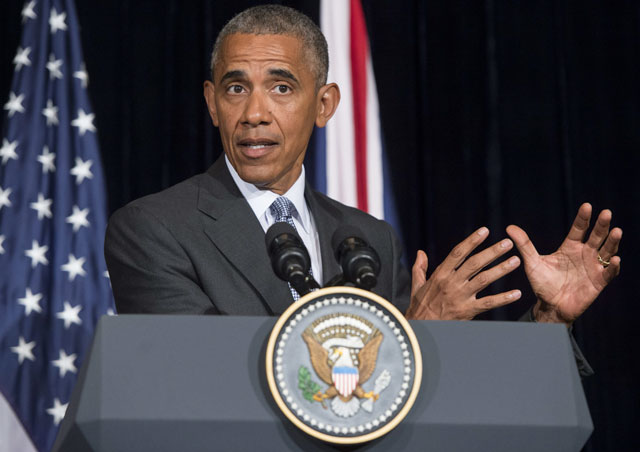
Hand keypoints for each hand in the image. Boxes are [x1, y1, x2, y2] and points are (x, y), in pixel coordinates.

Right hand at [406, 227, 521, 319]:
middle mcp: (451, 283)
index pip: (458, 253)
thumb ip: (420, 267)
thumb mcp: (417, 285)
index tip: (484, 231)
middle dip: (492, 252)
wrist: (421, 329)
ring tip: (516, 261)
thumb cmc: (420, 306)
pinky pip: (488, 303)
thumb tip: (420, 252)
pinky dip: (503, 298)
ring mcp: (460, 297)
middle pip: (474, 264)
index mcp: (440, 275)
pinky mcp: (467, 311)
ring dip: (501, 270)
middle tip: (507, 243)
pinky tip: (516, 293)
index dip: (472, 241)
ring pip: (484, 280)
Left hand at [506, 203, 621, 324]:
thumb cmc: (542, 283)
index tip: (587, 205)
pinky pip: (609, 273)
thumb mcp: (533, 263)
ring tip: (616, 231)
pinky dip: (613, 267)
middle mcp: (584, 254)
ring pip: (607, 251)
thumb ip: (524, 245)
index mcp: (570, 247)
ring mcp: (593, 267)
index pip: (579, 229)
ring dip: (612, 242)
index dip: (583, 218)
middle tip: (606, 213)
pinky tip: (616, 260)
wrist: (550, 306)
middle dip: (602, 225)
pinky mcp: (598, 282)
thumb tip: (509, 227)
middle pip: (596, 236)